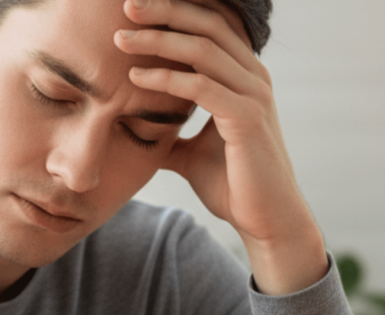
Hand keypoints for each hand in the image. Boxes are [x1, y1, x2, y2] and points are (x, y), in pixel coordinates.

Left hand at [115, 0, 327, 294]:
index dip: (174, 13)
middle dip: (164, 11)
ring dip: (159, 40)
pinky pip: (201, 87)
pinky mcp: (247, 119)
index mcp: (243, 77)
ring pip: (202, 50)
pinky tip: (136, 78)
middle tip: (125, 7)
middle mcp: (253, 77)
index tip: (133, 11)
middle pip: (207, 25)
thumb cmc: (234, 187)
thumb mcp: (191, 155)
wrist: (264, 222)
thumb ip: (170, 136)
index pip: (210, 27)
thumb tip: (140, 132)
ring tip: (120, 40)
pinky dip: (166, 79)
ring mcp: (254, 96)